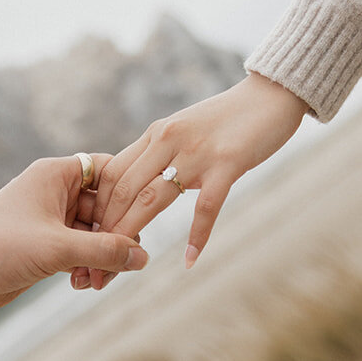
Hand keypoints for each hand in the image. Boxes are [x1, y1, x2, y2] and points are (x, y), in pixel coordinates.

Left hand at [0, 154, 148, 316]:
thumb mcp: (57, 248)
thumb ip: (104, 251)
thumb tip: (143, 257)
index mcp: (56, 175)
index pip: (109, 171)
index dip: (128, 194)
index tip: (141, 221)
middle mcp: (55, 193)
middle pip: (107, 207)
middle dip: (116, 238)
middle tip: (118, 267)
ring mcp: (51, 221)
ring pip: (95, 235)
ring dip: (101, 259)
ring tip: (94, 282)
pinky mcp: (45, 247)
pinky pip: (81, 253)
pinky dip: (87, 267)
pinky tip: (80, 284)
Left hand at [76, 74, 306, 288]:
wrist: (271, 94)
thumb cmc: (228, 119)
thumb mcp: (183, 131)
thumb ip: (160, 155)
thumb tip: (136, 188)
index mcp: (155, 134)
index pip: (111, 175)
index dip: (96, 211)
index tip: (90, 240)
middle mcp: (168, 140)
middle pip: (123, 190)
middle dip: (106, 231)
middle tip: (97, 265)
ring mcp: (197, 152)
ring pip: (152, 198)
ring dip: (133, 236)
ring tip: (124, 266)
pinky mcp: (228, 163)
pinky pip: (206, 206)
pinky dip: (197, 235)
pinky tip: (189, 260)